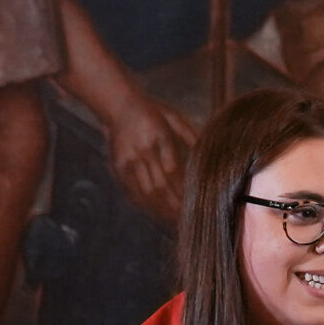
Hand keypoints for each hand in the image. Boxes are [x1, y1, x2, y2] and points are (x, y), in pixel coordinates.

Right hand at [103, 95, 196, 219]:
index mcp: (158, 136)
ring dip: (160, 208)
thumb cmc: (152, 112)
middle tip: (189, 216)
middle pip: (160, 185)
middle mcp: (142, 150)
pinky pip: (131, 190)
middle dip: (174, 204)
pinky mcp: (117, 167)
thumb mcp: (173, 117)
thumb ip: (190, 135)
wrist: (118, 105)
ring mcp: (128, 160)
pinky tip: (155, 212)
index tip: (196, 199)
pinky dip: (144, 204)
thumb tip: (206, 153)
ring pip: (145, 191)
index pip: (173, 169)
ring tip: (174, 219)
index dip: (184, 188)